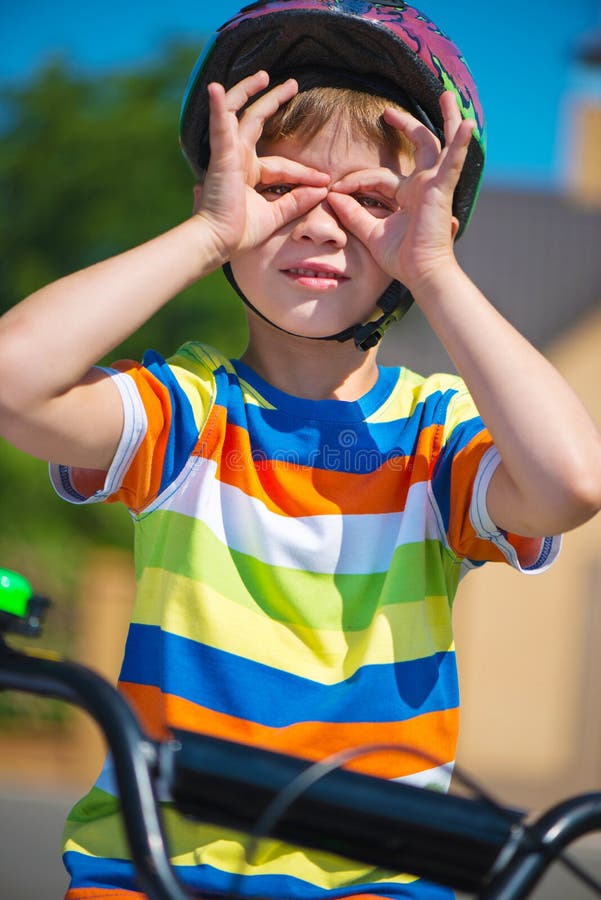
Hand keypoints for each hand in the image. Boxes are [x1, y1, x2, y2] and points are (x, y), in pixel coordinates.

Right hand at [194, 72, 329, 261]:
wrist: (218, 242)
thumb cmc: (240, 233)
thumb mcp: (275, 216)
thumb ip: (296, 202)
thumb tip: (322, 191)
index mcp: (248, 172)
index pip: (282, 165)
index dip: (305, 172)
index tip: (325, 180)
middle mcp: (237, 158)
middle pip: (255, 121)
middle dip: (273, 101)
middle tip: (292, 84)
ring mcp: (228, 154)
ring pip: (236, 112)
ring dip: (248, 91)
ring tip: (265, 76)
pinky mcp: (221, 157)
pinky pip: (219, 126)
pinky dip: (216, 107)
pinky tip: (215, 88)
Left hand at [327, 92, 474, 292]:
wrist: (421, 273)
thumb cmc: (402, 258)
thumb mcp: (371, 233)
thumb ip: (353, 215)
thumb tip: (333, 197)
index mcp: (408, 196)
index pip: (378, 177)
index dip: (355, 181)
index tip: (334, 188)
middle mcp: (423, 186)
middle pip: (418, 147)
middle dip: (404, 126)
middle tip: (386, 112)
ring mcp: (435, 184)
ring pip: (440, 143)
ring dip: (446, 119)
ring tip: (446, 95)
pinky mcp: (442, 188)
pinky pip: (453, 160)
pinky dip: (460, 143)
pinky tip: (467, 124)